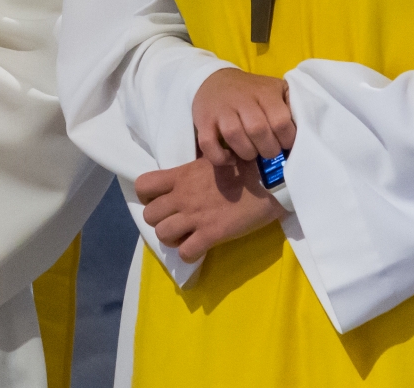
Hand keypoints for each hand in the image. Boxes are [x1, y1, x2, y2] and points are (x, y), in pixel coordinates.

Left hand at [136, 156, 286, 262]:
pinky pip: (186, 253)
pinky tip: (200, 247)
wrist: (269, 178)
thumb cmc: (244, 165)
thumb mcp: (212, 159)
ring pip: (162, 235)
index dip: (147, 196)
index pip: (143, 185)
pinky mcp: (211, 234)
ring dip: (172, 239)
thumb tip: (189, 174)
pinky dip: (189, 254)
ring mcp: (195, 216)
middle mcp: (182, 196)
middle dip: (159, 220)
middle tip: (176, 221)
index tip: (161, 200)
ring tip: (186, 236)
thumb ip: (194, 169)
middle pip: (149, 215)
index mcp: (180, 175)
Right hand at [191, 67, 295, 164]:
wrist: (213, 80)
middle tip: (269, 151)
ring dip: (247, 153)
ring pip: (234, 136)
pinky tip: (230, 158)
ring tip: (251, 152)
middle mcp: (241, 99)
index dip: (287, 139)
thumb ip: (291, 105)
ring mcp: (221, 110)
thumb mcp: (275, 89)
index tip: (286, 143)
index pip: (281, 121)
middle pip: (258, 130)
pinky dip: (221, 157)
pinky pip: (209, 144)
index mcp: (264, 92)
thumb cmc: (251, 91)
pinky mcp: (203, 121)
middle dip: (268, 149)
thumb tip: (306, 128)